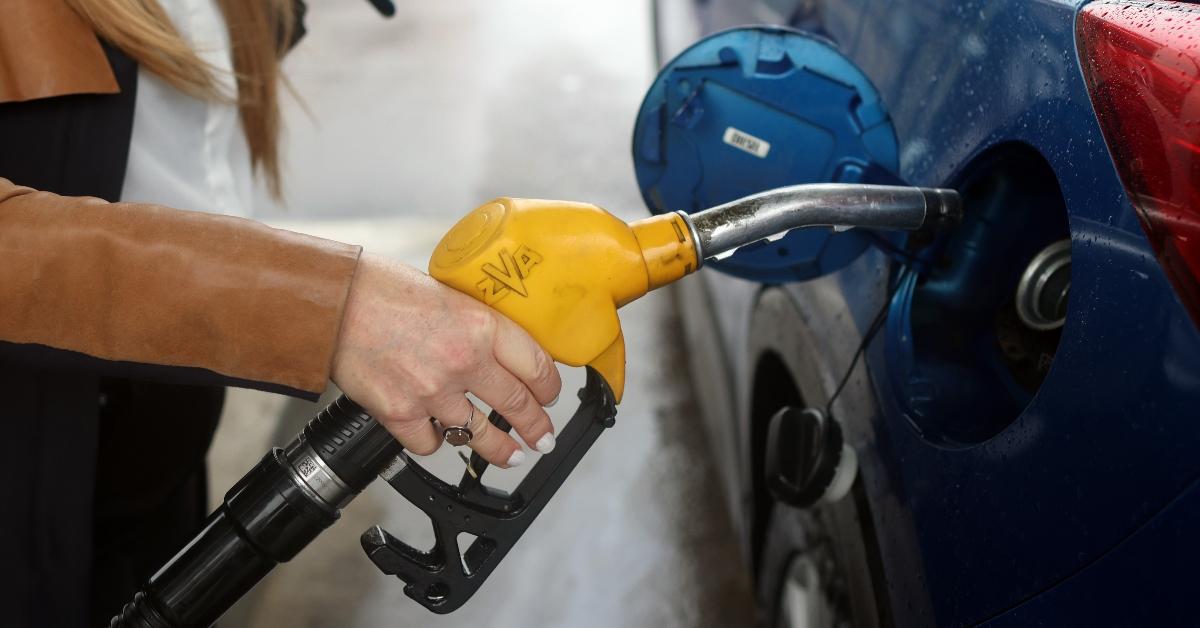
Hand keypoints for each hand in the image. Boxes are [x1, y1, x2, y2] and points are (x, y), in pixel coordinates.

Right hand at [330, 254, 561, 466]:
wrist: (331, 303)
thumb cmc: (380, 289)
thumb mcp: (446, 294)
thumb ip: (473, 325)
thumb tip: (494, 348)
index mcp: (481, 325)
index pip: (536, 366)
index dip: (549, 387)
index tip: (550, 395)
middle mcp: (463, 361)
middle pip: (517, 406)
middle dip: (536, 428)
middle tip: (543, 437)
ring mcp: (432, 392)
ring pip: (479, 434)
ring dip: (500, 449)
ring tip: (511, 455)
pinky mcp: (400, 414)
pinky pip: (431, 444)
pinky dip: (437, 442)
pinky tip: (441, 437)